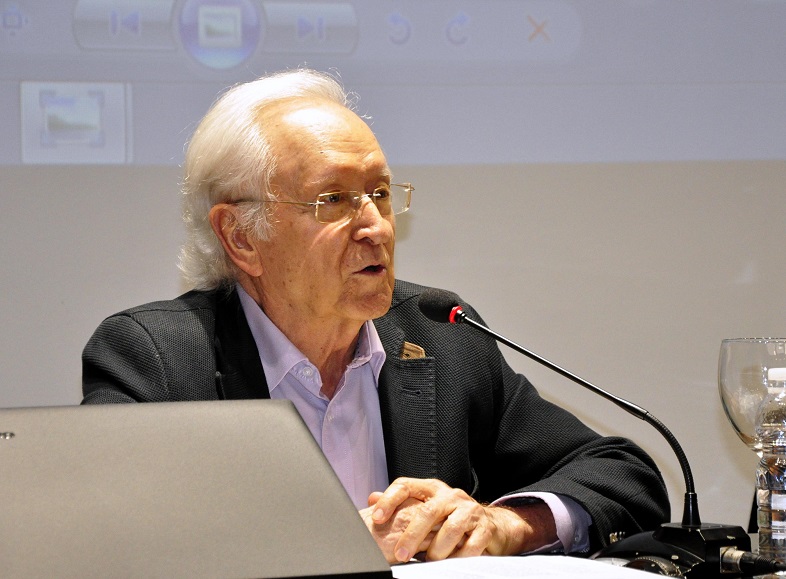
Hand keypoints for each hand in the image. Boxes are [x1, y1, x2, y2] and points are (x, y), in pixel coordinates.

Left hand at [366, 477, 556, 561]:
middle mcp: (450, 495)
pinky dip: (459, 557)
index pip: (406, 485)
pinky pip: (471, 545)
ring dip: (437, 550)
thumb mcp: (425, 506)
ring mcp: (469, 509)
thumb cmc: (451, 516)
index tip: (376, 518)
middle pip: (428, 512)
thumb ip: (401, 504)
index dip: (389, 500)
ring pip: (450, 529)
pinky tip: (451, 562)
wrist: (491, 524)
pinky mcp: (484, 527)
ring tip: (429, 560)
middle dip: (412, 536)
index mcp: (431, 488)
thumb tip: (371, 498)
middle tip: (401, 554)